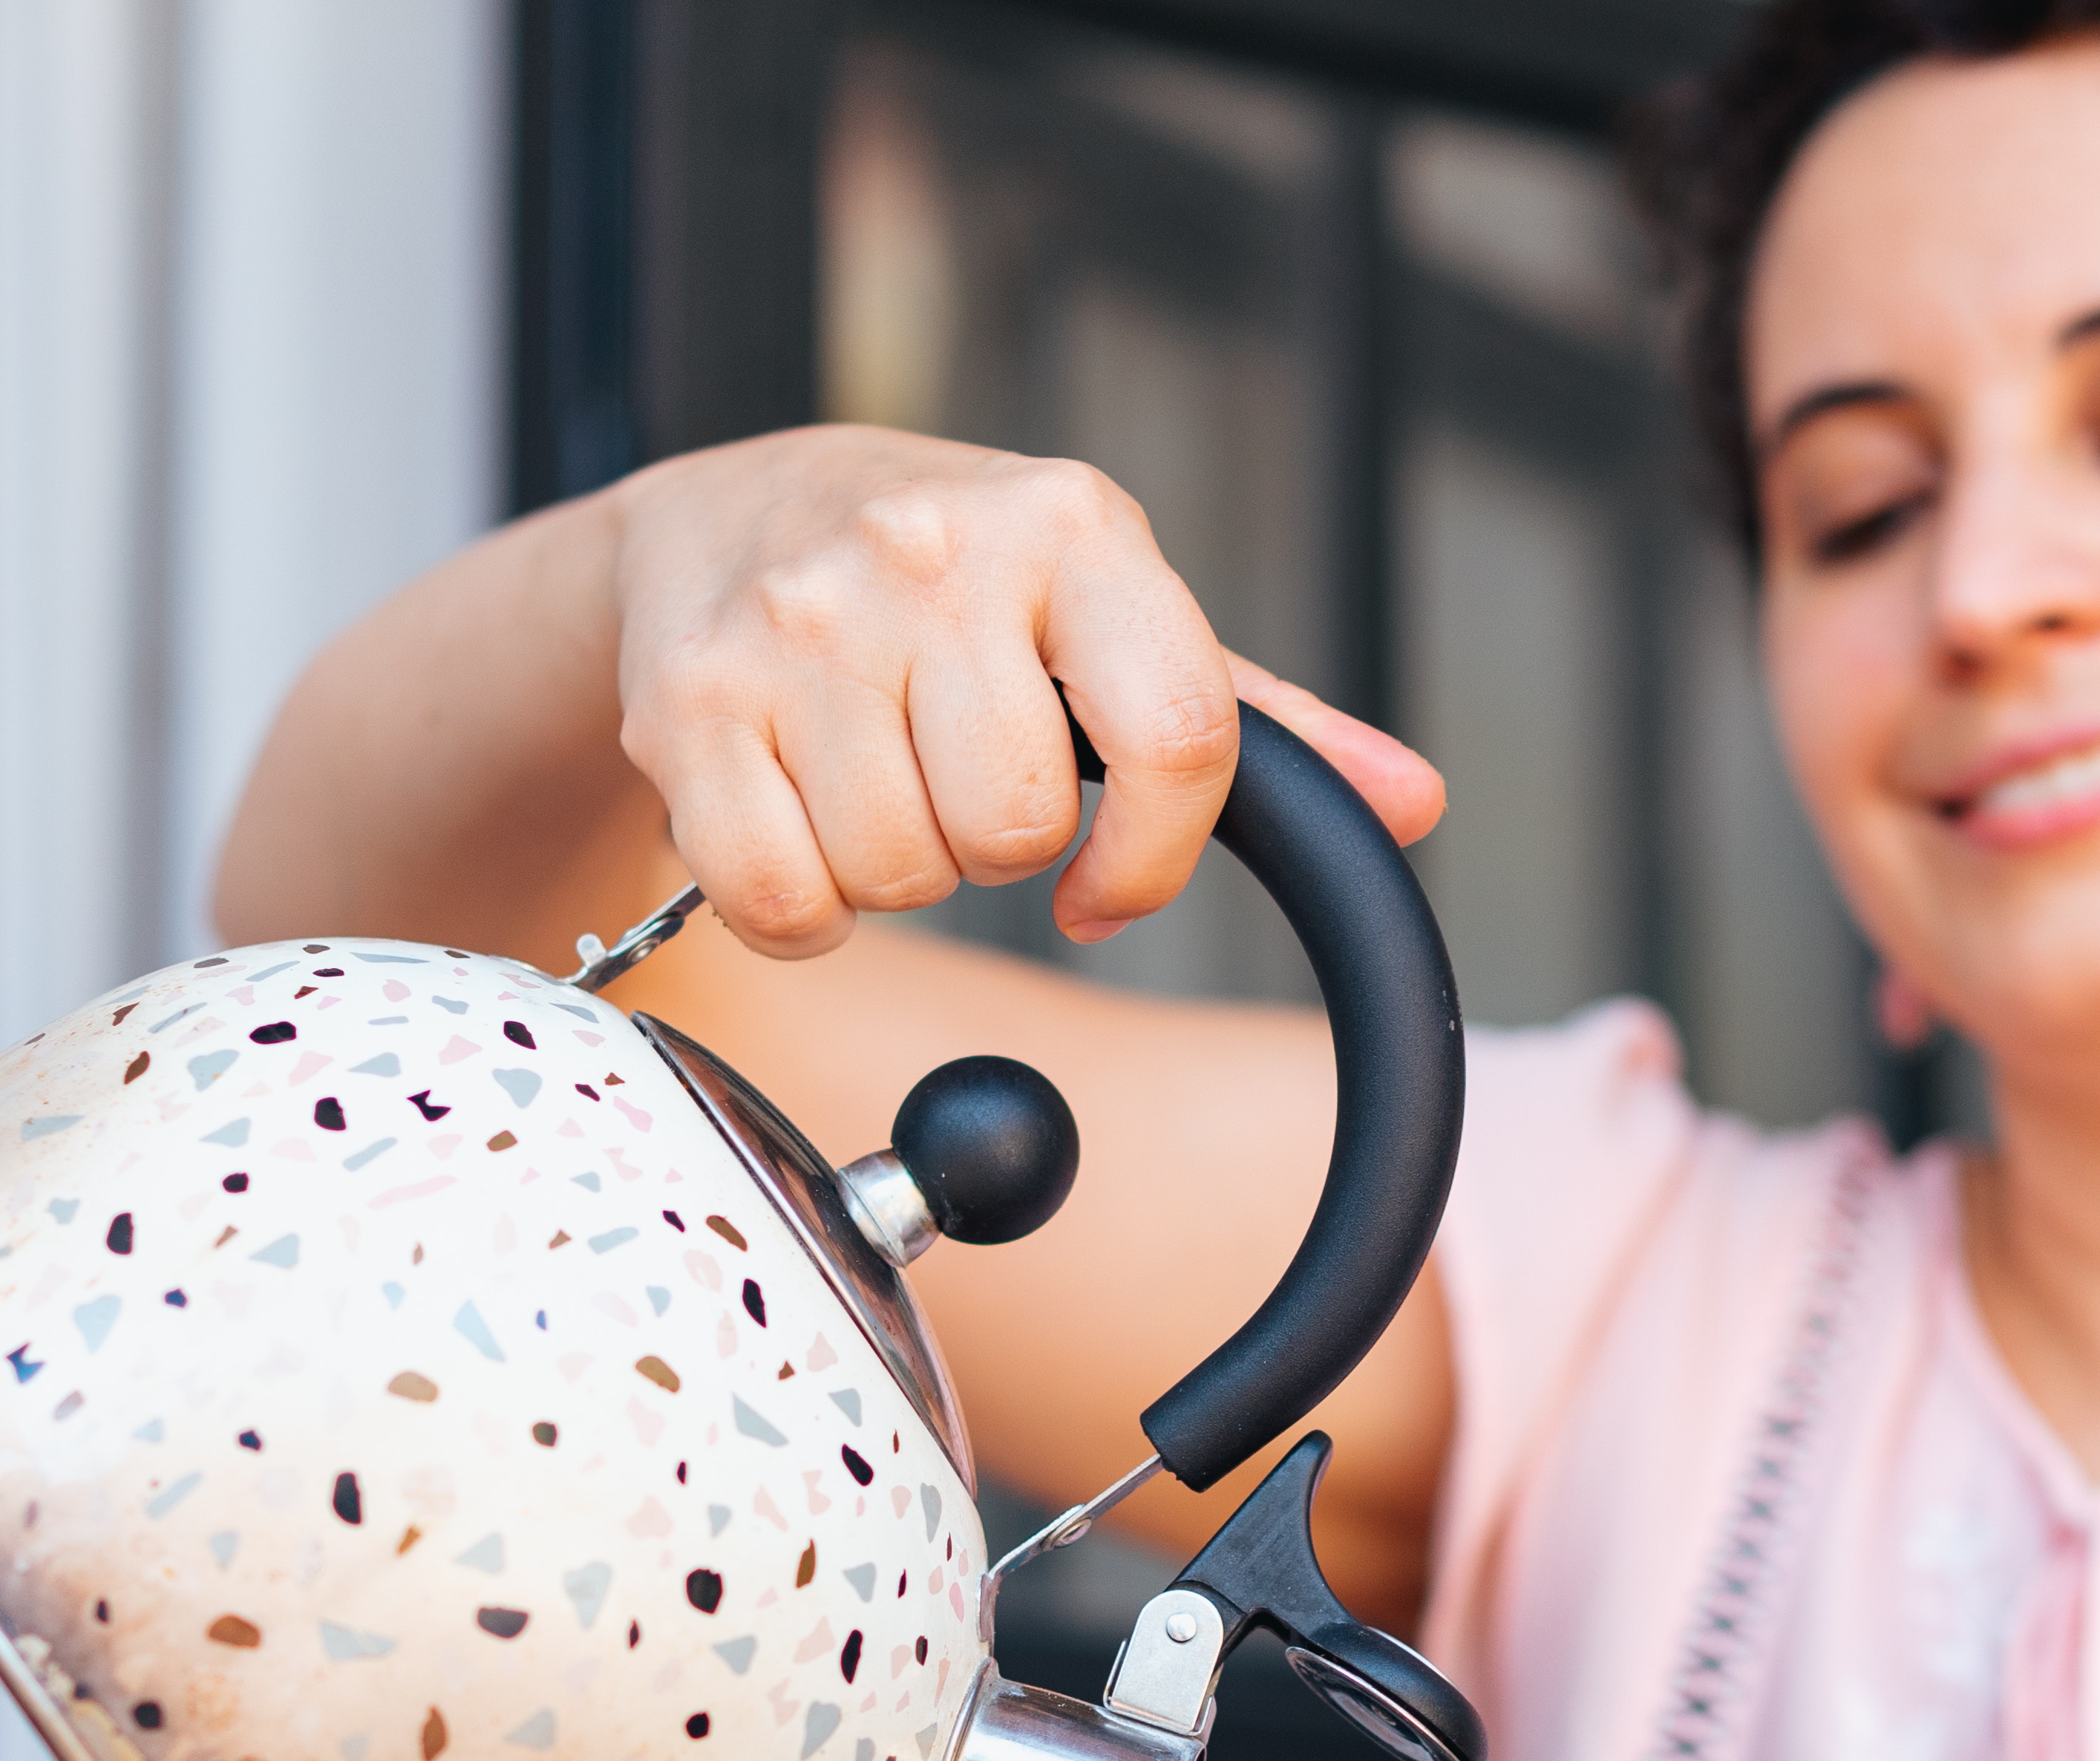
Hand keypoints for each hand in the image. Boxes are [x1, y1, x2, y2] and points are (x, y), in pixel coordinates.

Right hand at [601, 425, 1442, 958]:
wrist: (726, 512)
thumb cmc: (954, 587)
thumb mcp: (1110, 615)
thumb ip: (1260, 723)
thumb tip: (1411, 803)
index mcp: (1078, 528)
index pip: (1183, 737)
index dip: (1157, 857)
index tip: (1109, 893)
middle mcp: (936, 554)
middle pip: (1018, 833)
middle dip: (994, 850)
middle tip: (952, 783)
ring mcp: (801, 621)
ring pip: (901, 875)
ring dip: (893, 871)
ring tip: (869, 778)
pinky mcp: (688, 698)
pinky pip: (783, 902)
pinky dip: (796, 909)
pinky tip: (794, 820)